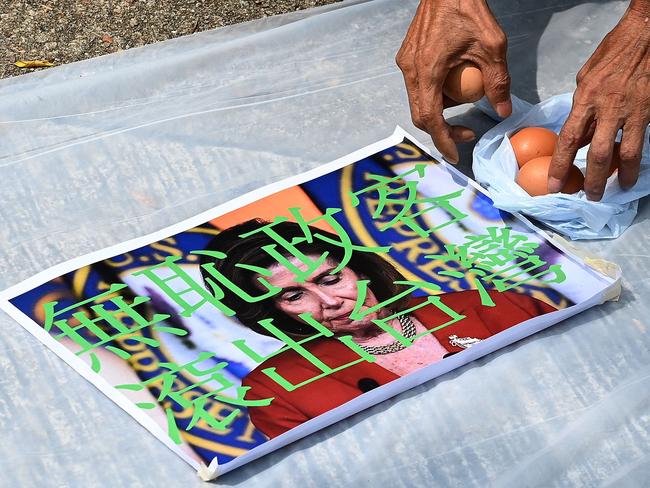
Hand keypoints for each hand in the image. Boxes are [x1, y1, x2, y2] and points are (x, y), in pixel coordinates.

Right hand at [396, 0, 511, 162]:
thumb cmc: (468, 8)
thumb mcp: (493, 46)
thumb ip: (498, 81)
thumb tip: (503, 111)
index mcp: (427, 72)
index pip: (430, 119)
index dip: (443, 140)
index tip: (455, 155)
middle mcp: (410, 70)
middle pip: (420, 115)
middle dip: (441, 130)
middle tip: (466, 132)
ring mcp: (406, 63)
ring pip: (418, 100)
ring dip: (439, 111)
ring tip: (464, 102)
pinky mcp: (408, 56)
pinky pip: (418, 84)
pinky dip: (435, 92)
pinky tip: (454, 83)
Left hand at [549, 3, 649, 200]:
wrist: (646, 35)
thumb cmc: (613, 53)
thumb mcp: (586, 78)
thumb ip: (581, 107)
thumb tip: (580, 132)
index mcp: (585, 99)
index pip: (568, 140)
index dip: (560, 166)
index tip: (554, 186)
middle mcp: (607, 108)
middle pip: (597, 154)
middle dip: (592, 180)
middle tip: (590, 196)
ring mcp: (632, 111)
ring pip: (626, 153)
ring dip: (620, 175)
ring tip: (617, 188)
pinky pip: (642, 139)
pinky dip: (636, 156)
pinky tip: (632, 167)